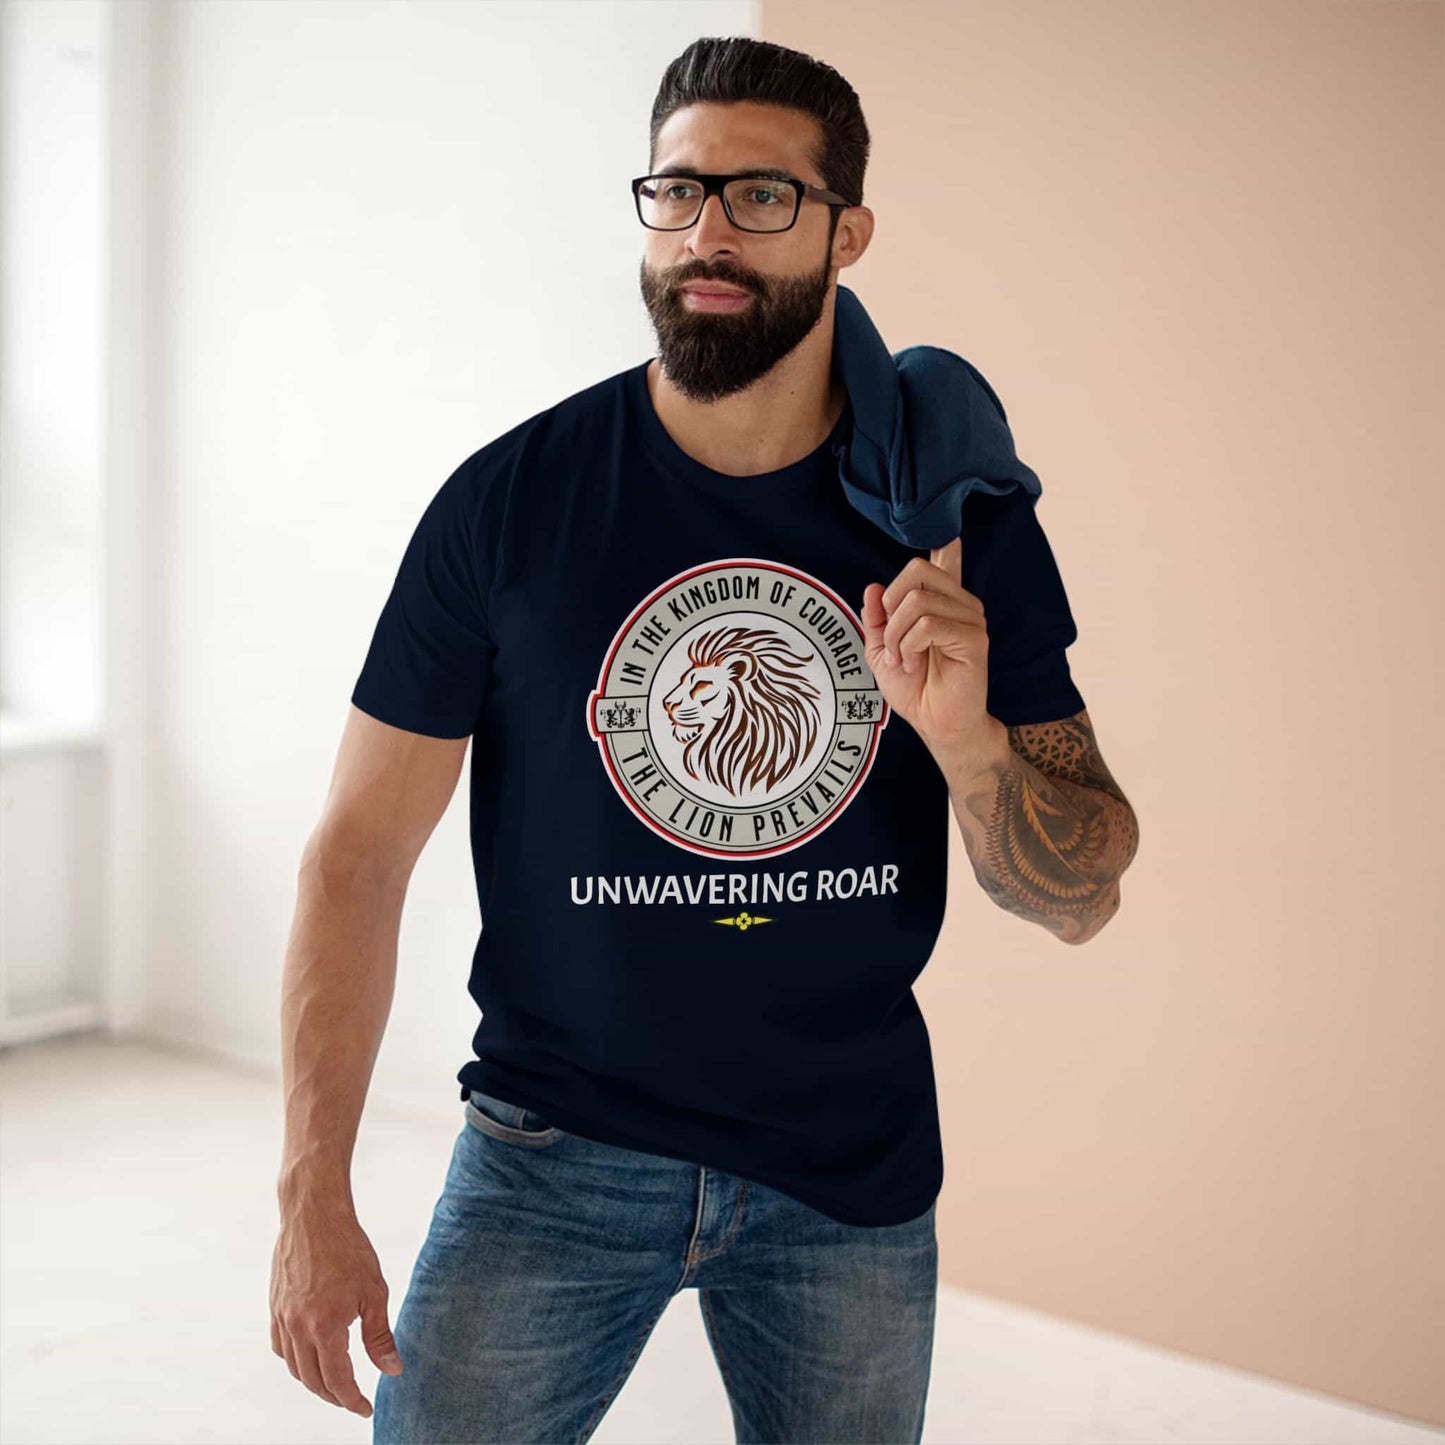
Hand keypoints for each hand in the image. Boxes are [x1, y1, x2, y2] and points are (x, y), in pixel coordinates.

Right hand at [270, 1203, 402, 1418]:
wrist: (314, 1215)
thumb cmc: (348, 1248)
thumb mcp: (374, 1292)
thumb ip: (379, 1336)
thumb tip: (392, 1370)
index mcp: (324, 1328)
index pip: (337, 1381)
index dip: (352, 1400)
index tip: (365, 1408)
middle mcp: (297, 1329)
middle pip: (312, 1381)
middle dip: (333, 1396)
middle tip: (352, 1399)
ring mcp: (281, 1318)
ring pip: (293, 1367)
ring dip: (313, 1381)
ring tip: (334, 1382)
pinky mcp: (274, 1306)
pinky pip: (279, 1347)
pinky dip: (294, 1360)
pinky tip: (308, 1356)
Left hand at [861, 536, 998, 760]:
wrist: (933, 723)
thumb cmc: (914, 689)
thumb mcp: (882, 650)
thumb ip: (877, 619)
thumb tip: (873, 587)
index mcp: (941, 602)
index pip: (946, 560)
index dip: (947, 543)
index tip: (950, 533)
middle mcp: (959, 603)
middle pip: (917, 570)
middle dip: (891, 607)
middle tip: (893, 641)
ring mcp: (970, 617)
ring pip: (917, 601)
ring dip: (897, 636)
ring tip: (905, 660)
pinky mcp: (973, 637)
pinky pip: (927, 625)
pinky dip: (910, 646)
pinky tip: (915, 664)